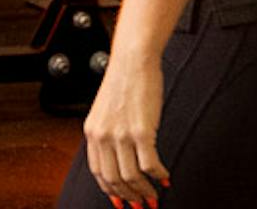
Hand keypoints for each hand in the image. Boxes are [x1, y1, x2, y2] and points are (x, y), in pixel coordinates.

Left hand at [83, 55, 169, 206]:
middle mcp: (103, 136)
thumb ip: (108, 134)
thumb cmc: (123, 83)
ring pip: (132, 176)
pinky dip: (158, 175)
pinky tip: (164, 177)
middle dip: (129, 197)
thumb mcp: (105, 111)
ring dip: (144, 190)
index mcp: (92, 132)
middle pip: (114, 179)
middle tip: (141, 204)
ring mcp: (121, 135)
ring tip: (154, 196)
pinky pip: (150, 164)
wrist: (133, 61)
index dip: (110, 191)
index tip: (120, 201)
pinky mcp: (142, 131)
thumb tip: (119, 159)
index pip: (98, 172)